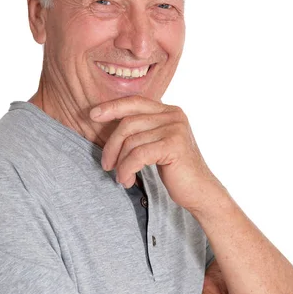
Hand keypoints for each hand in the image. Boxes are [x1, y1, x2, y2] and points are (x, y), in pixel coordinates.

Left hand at [89, 95, 221, 211]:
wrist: (200, 191)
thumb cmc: (175, 170)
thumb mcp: (157, 144)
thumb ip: (142, 130)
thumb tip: (108, 123)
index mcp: (169, 111)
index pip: (135, 102)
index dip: (112, 106)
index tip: (92, 116)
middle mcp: (174, 115)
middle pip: (128, 123)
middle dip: (112, 145)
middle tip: (106, 165)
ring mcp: (175, 129)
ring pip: (131, 141)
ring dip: (121, 163)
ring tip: (122, 178)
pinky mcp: (174, 145)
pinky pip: (138, 155)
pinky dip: (127, 169)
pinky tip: (127, 180)